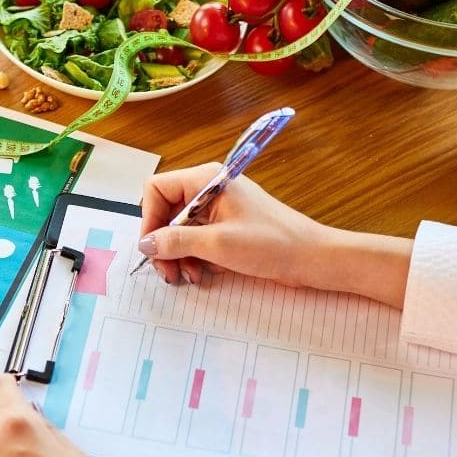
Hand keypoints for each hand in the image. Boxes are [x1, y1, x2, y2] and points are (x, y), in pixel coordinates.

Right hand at [139, 163, 330, 286]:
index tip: (152, 248)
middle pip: (166, 212)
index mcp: (207, 180)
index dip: (149, 218)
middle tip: (167, 272)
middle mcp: (209, 190)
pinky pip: (196, 240)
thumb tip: (145, 243)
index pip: (158, 189)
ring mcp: (218, 209)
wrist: (311, 257)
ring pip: (179, 230)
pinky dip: (193, 258)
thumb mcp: (218, 244)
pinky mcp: (226, 227)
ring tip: (187, 276)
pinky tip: (200, 274)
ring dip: (178, 255)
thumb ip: (177, 241)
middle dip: (163, 243)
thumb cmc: (272, 243)